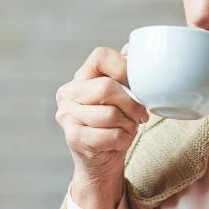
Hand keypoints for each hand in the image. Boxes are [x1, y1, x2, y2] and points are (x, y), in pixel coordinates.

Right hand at [55, 46, 149, 208]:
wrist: (102, 162)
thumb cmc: (115, 124)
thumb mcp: (122, 96)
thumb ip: (127, 72)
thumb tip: (138, 47)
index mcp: (80, 77)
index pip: (101, 56)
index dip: (124, 68)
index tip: (137, 85)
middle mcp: (67, 93)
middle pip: (107, 87)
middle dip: (131, 104)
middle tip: (141, 115)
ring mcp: (66, 116)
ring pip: (110, 114)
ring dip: (128, 125)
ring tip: (128, 128)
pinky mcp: (73, 137)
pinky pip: (110, 135)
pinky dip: (123, 139)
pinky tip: (120, 141)